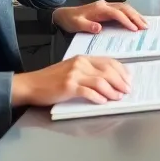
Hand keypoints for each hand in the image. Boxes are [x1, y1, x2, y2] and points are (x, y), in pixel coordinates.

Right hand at [10, 56, 132, 106]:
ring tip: (117, 97)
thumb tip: (109, 79)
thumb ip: (88, 71)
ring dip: (112, 91)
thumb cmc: (51, 79)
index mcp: (83, 58)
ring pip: (100, 82)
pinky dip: (98, 97)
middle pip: (107, 71)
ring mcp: (74, 75)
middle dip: (120, 82)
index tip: (128, 79)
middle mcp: (80, 64)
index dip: (121, 71)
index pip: (108, 62)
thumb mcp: (72, 69)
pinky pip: (88, 92)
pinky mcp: (68, 87)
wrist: (31, 84)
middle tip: (127, 90)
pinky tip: (103, 101)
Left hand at [52, 1, 147, 33]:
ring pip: (125, 7)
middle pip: (124, 8)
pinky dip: (131, 14)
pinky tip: (136, 19)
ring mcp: (106, 6)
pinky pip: (122, 9)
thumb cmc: (70, 21)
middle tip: (145, 26)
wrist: (63, 15)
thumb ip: (87, 26)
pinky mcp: (107, 9)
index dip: (126, 20)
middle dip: (136, 17)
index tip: (134, 29)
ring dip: (136, 15)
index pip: (116, 13)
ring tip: (145, 23)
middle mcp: (104, 5)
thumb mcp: (76, 25)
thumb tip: (99, 28)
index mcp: (99, 9)